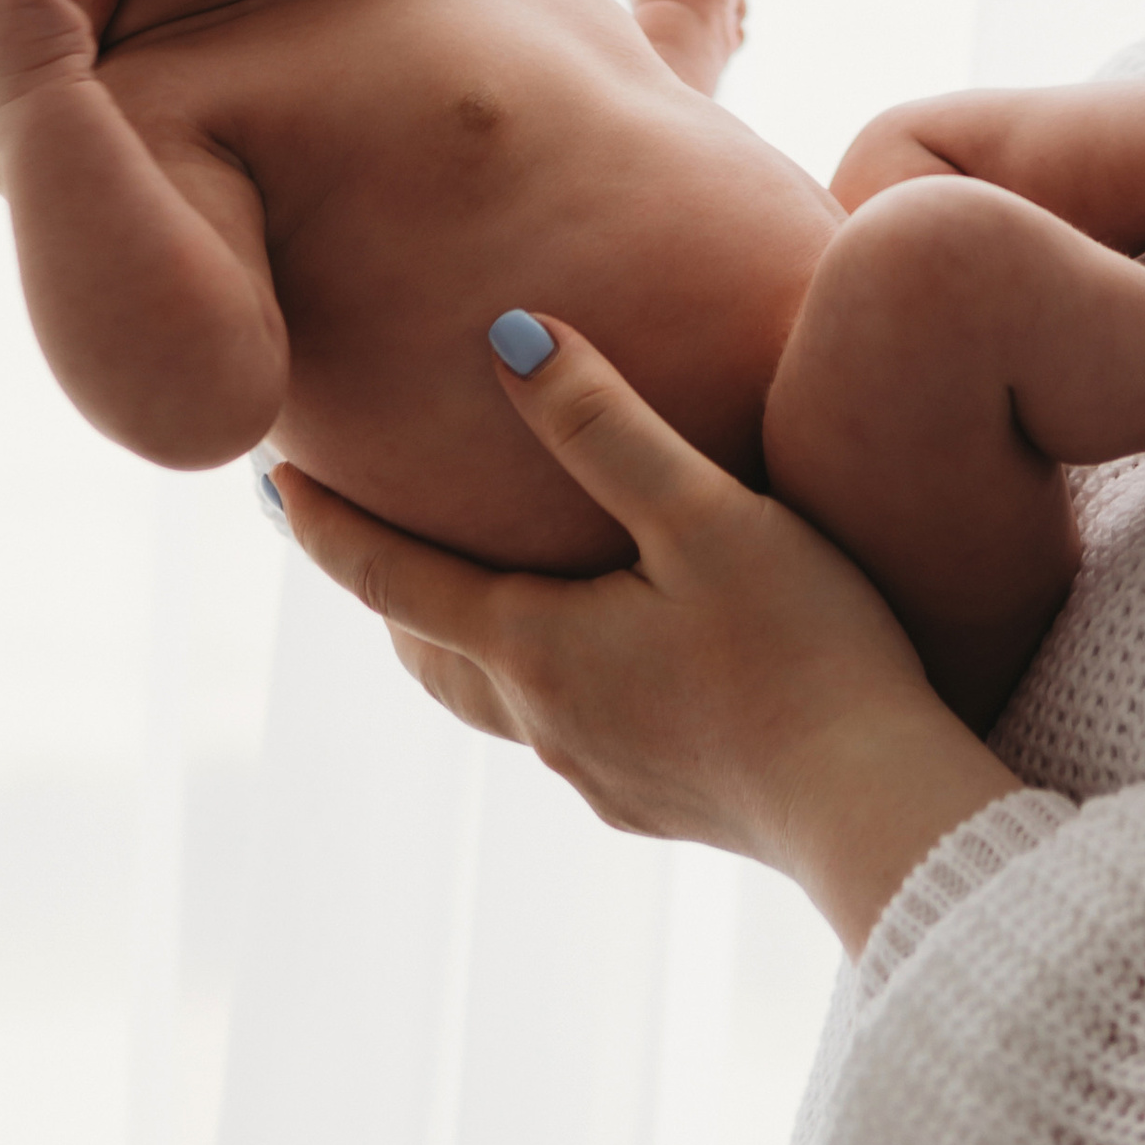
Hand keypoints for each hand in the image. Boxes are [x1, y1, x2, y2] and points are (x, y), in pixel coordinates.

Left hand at [275, 316, 1019, 950]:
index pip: (395, 578)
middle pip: (430, 648)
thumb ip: (603, 425)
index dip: (326, 527)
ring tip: (451, 598)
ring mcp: (602, 772)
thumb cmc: (799, 647)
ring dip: (454, 639)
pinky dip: (533, 679)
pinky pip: (562, 729)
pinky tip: (588, 665)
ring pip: (492, 698)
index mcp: (536, 648)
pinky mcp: (660, 799)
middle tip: (345, 533)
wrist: (877, 810)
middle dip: (383, 586)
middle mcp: (547, 721)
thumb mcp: (702, 513)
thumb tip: (503, 334)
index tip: (267, 479)